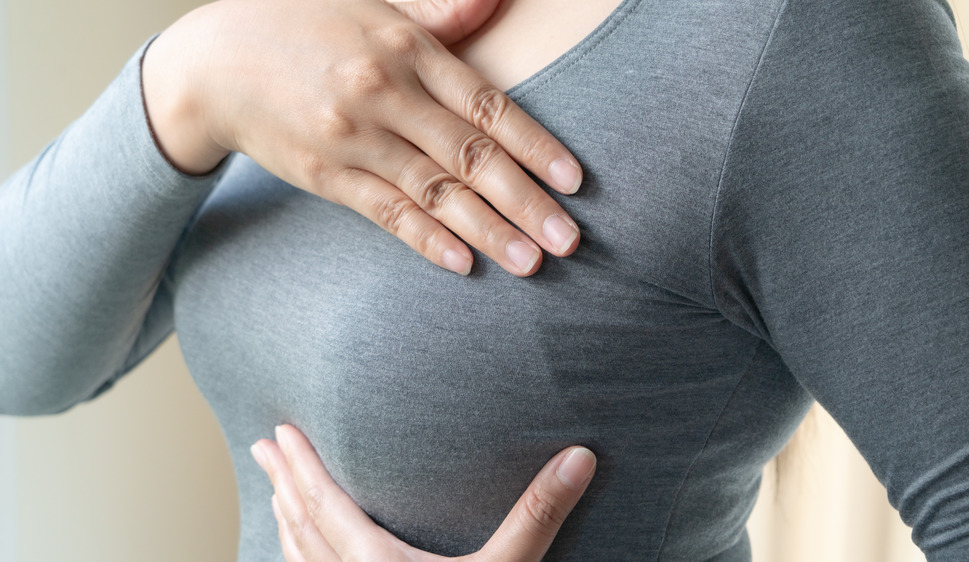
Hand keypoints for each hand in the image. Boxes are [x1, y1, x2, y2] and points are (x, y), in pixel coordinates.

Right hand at [142, 0, 582, 276]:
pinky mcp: (325, 175)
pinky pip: (384, 212)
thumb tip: (495, 1)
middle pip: (470, 156)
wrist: (211, 64)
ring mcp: (353, 138)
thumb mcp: (371, 4)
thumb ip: (438, 12)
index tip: (574, 181)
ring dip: (487, 231)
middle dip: (525, 201)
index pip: (487, 104)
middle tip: (569, 240)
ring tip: (532, 264)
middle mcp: (383, 94)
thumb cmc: (302, 25)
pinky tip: (463, 264)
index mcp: (406, 49)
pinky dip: (425, 239)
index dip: (535, 145)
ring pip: (435, 192)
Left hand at [251, 425, 596, 560]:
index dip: (302, 466)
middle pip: (302, 525)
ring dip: (286, 519)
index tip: (281, 433)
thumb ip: (538, 516)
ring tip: (276, 493)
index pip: (326, 504)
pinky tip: (304, 556)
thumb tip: (579, 458)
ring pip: (300, 558)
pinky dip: (299, 559)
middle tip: (261, 449)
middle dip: (282, 483)